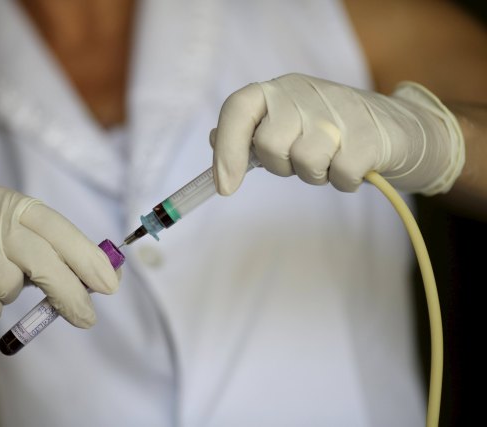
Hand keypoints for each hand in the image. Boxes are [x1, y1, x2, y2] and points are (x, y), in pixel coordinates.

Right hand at [0, 185, 118, 357]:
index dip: (85, 255)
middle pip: (39, 257)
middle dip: (69, 291)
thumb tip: (107, 277)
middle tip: (88, 318)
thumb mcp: (21, 247)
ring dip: (12, 296)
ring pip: (12, 285)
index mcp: (6, 201)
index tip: (110, 284)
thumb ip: (58, 255)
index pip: (55, 226)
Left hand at [211, 73, 464, 194]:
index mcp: (279, 90)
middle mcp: (305, 93)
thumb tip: (216, 140)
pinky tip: (355, 165)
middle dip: (284, 165)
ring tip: (333, 158)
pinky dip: (345, 181)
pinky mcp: (370, 136)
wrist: (399, 129)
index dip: (227, 148)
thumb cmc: (332, 132)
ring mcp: (340, 111)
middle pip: (269, 145)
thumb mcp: (288, 125)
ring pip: (305, 163)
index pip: (238, 108)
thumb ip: (252, 132)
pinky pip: (340, 176)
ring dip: (317, 174)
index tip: (226, 187)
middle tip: (304, 157)